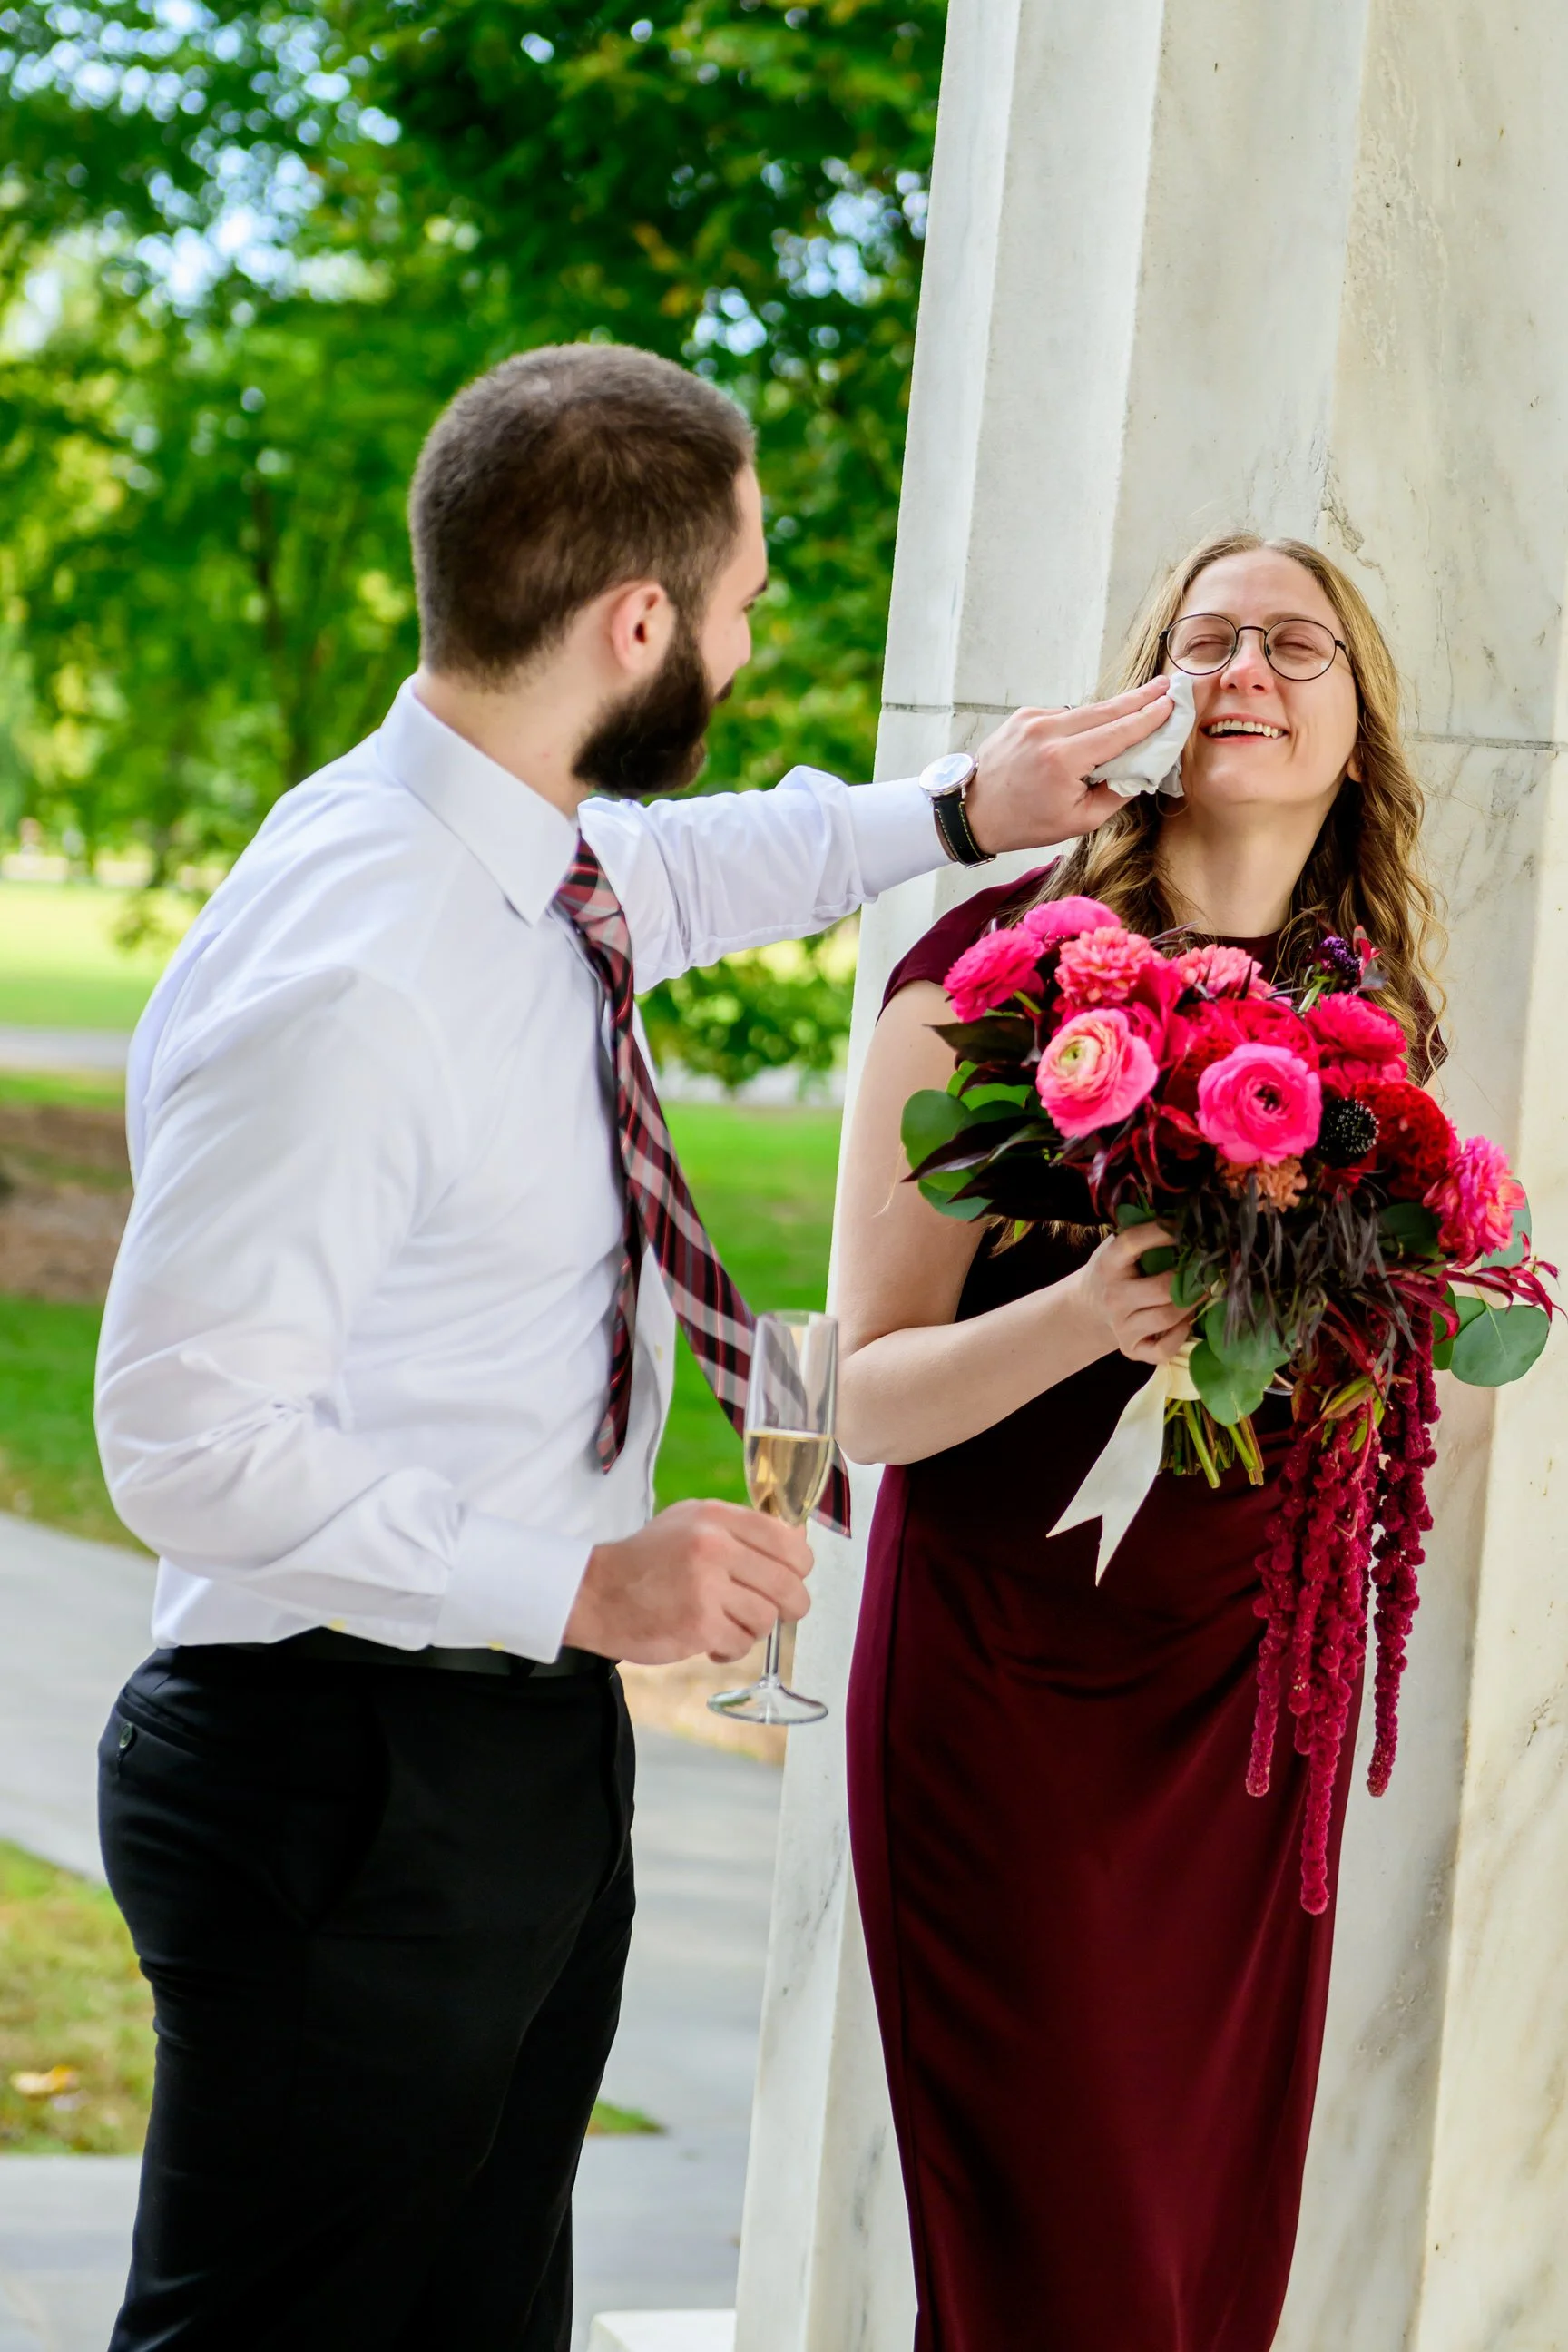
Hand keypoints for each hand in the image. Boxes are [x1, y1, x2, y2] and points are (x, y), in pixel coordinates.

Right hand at [565, 1498, 813, 1665]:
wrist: (595, 1593)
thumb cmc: (646, 1560)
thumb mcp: (690, 1523)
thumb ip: (739, 1529)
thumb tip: (797, 1541)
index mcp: (716, 1517)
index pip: (787, 1540)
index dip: (799, 1565)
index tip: (792, 1576)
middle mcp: (714, 1546)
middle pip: (788, 1583)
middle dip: (791, 1604)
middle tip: (779, 1611)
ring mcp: (707, 1586)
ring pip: (767, 1617)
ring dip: (754, 1628)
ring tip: (730, 1624)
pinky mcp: (698, 1624)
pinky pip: (741, 1643)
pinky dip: (731, 1648)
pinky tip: (711, 1641)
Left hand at [963, 680, 1173, 855]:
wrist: (973, 812)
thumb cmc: (1025, 823)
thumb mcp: (1078, 821)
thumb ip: (1115, 792)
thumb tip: (1142, 768)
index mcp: (1063, 759)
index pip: (1119, 732)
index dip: (1148, 717)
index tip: (1171, 703)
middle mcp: (1047, 731)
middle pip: (1106, 709)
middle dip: (1139, 698)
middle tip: (1165, 684)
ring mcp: (1033, 719)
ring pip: (1085, 710)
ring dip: (1113, 709)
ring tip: (1141, 701)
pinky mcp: (1024, 715)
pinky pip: (1065, 716)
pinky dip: (1082, 721)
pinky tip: (1094, 728)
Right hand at [1072, 1224, 1194, 1366]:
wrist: (1090, 1308)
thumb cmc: (1116, 1272)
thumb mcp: (1119, 1250)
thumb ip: (1143, 1236)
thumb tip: (1185, 1218)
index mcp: (1108, 1264)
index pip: (1134, 1242)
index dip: (1163, 1232)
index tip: (1186, 1227)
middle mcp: (1113, 1297)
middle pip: (1162, 1288)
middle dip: (1191, 1279)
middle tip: (1206, 1271)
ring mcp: (1121, 1327)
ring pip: (1168, 1317)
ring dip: (1191, 1305)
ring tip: (1200, 1294)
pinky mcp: (1131, 1350)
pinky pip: (1165, 1348)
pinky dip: (1181, 1335)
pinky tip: (1183, 1322)